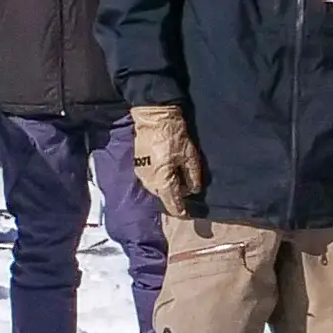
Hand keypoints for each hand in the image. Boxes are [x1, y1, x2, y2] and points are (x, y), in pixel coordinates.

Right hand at [128, 100, 206, 214]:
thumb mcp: (189, 155)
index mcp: (162, 179)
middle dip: (173, 196)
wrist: (154, 117)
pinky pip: (150, 179)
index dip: (179, 210)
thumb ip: (192, 175)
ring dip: (166, 187)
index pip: (171, 201)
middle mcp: (148, 179)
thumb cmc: (173, 135)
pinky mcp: (138, 164)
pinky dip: (160, 179)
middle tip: (186, 190)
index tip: (186, 215)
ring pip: (155, 188)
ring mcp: (141, 172)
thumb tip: (193, 189)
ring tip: (178, 180)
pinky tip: (168, 171)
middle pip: (162, 195)